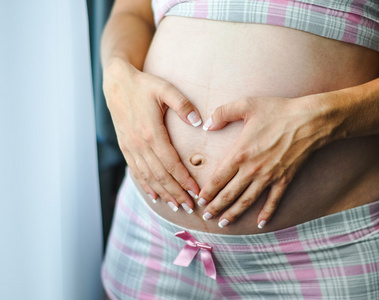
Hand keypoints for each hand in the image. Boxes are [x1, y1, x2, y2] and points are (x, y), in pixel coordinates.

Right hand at [103, 58, 200, 212]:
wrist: (117, 84)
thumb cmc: (144, 86)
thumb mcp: (165, 88)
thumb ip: (183, 104)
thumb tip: (199, 122)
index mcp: (151, 132)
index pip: (171, 164)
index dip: (184, 180)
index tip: (197, 191)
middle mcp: (139, 144)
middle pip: (161, 176)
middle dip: (177, 193)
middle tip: (190, 207)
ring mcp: (130, 148)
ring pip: (148, 177)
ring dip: (163, 193)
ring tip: (176, 206)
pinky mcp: (125, 148)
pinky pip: (136, 172)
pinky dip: (146, 186)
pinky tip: (154, 196)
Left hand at [198, 96, 333, 227]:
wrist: (310, 121)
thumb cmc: (278, 111)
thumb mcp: (247, 105)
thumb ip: (223, 113)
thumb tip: (207, 125)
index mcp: (240, 154)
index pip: (218, 179)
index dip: (207, 192)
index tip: (199, 200)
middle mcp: (252, 170)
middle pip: (229, 194)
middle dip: (215, 207)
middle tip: (206, 216)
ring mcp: (268, 177)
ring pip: (247, 202)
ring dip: (233, 214)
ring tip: (223, 223)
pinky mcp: (284, 180)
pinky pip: (273, 201)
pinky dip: (266, 214)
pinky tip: (260, 224)